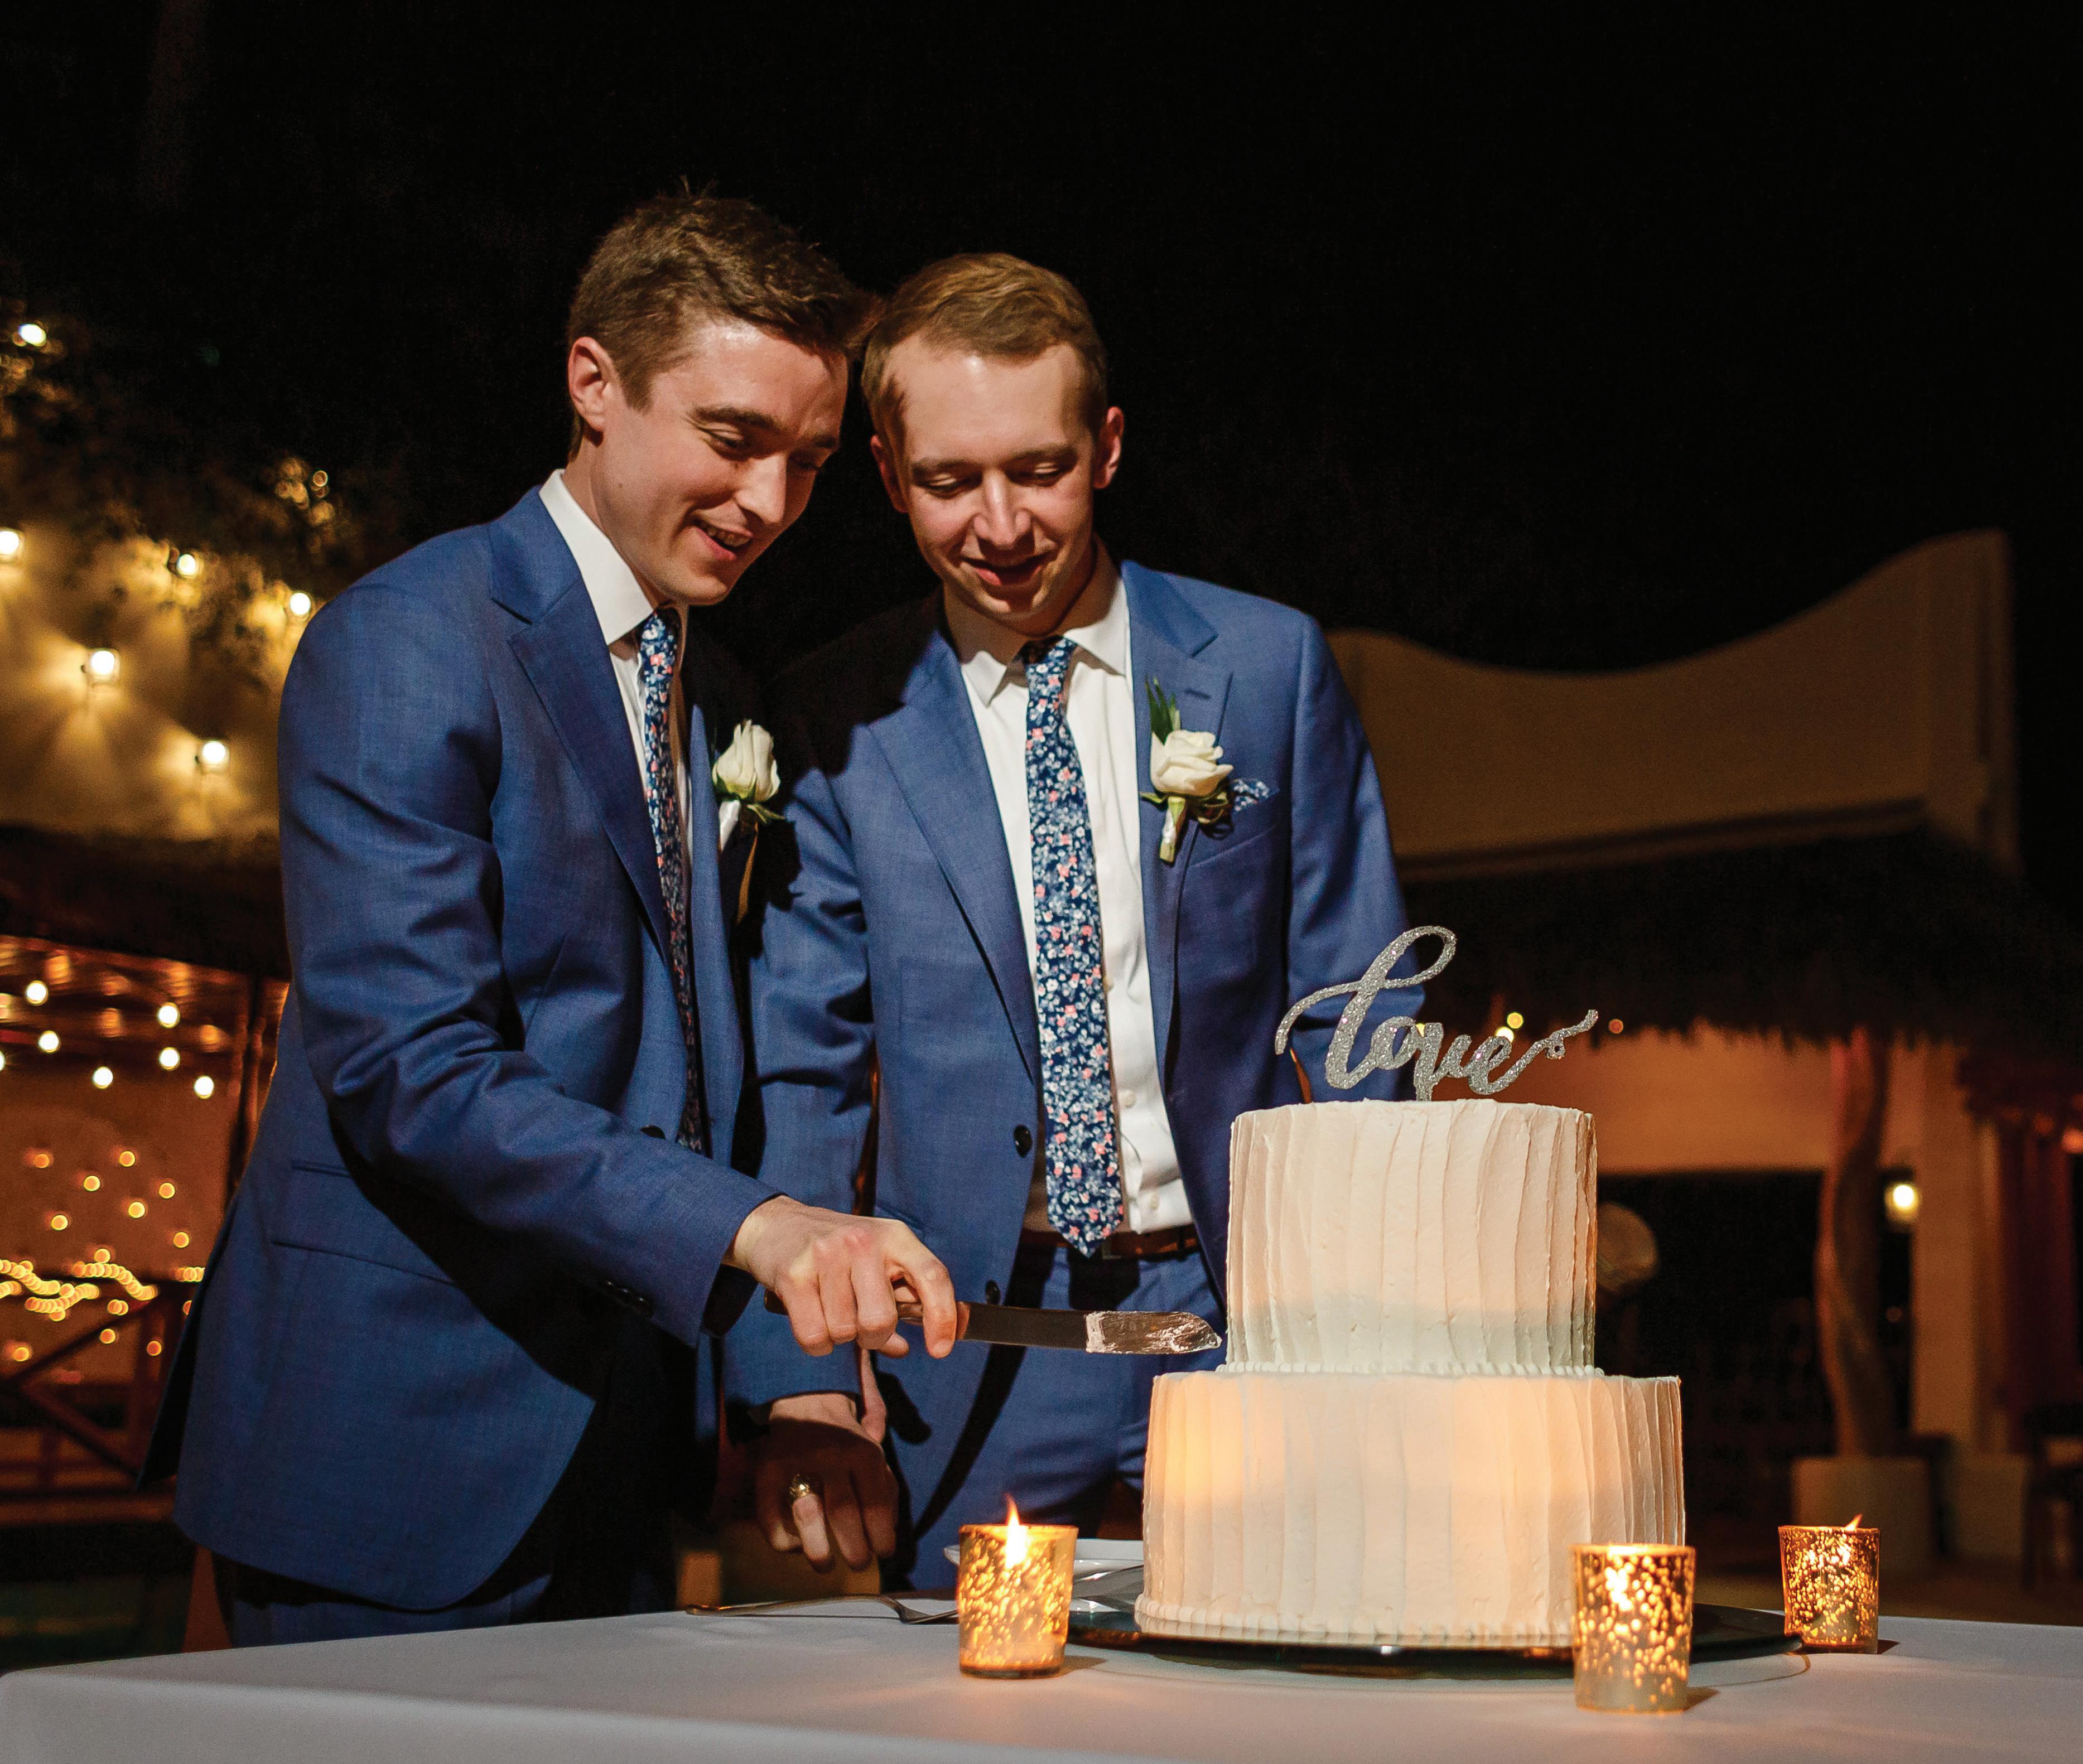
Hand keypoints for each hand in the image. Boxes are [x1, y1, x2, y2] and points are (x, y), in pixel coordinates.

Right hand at [727, 1194, 957, 1360]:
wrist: (777, 1224)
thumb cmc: (836, 1251)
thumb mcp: (875, 1263)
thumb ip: (895, 1303)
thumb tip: (903, 1349)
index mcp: (895, 1236)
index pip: (933, 1276)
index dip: (943, 1316)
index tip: (941, 1350)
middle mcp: (864, 1241)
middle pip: (881, 1320)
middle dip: (872, 1337)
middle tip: (858, 1321)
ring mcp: (827, 1254)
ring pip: (845, 1333)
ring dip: (838, 1336)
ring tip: (829, 1308)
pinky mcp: (794, 1274)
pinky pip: (814, 1336)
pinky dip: (815, 1343)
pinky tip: (811, 1318)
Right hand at [753, 1383, 897, 1571]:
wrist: (808, 1400)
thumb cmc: (847, 1440)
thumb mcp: (874, 1454)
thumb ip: (886, 1489)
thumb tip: (889, 1532)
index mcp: (864, 1453)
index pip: (876, 1504)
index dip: (882, 1537)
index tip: (883, 1554)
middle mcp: (832, 1455)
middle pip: (843, 1513)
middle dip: (853, 1550)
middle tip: (858, 1564)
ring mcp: (798, 1461)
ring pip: (808, 1514)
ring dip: (818, 1550)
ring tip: (825, 1566)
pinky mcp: (769, 1468)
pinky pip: (770, 1513)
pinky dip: (782, 1539)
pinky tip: (794, 1546)